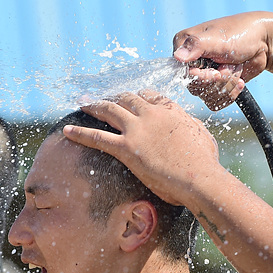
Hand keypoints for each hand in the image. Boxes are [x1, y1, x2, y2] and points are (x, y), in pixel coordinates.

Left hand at [64, 91, 222, 206]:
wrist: (200, 177)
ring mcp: (137, 129)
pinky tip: (66, 130)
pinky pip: (97, 137)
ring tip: (82, 103)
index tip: (130, 98)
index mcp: (170, 110)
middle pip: (126, 97)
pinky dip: (80, 132)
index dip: (137, 96)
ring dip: (93, 105)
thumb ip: (190, 127)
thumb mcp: (202, 136)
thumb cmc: (206, 164)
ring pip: (109, 110)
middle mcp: (151, 114)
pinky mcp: (127, 148)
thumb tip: (188, 128)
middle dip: (112, 96)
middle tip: (101, 98)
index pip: (149, 95)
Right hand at [173, 12, 272, 109]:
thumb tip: (177, 57)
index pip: (183, 74)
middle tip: (229, 64)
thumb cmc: (240, 33)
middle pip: (195, 88)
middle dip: (219, 79)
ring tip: (235, 67)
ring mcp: (203, 76)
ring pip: (207, 97)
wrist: (263, 41)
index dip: (201, 77)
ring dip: (228, 84)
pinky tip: (239, 80)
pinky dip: (231, 93)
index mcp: (184, 47)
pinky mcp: (215, 87)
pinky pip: (216, 103)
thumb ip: (196, 46)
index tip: (216, 71)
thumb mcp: (218, 38)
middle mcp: (190, 63)